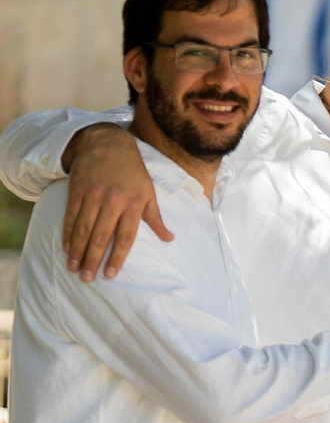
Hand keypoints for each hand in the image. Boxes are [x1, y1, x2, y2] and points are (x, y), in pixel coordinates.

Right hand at [62, 123, 168, 280]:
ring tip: (74, 268)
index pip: (125, 237)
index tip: (110, 275)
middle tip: (87, 278)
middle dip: (93, 260)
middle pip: (101, 237)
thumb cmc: (133, 172)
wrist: (108, 144)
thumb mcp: (149, 192)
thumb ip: (156, 218)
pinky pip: (71, 216)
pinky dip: (68, 233)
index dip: (117, 257)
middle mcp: (112, 202)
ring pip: (84, 229)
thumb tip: (169, 239)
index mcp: (133, 205)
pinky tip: (66, 248)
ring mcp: (93, 196)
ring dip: (78, 251)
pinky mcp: (77, 191)